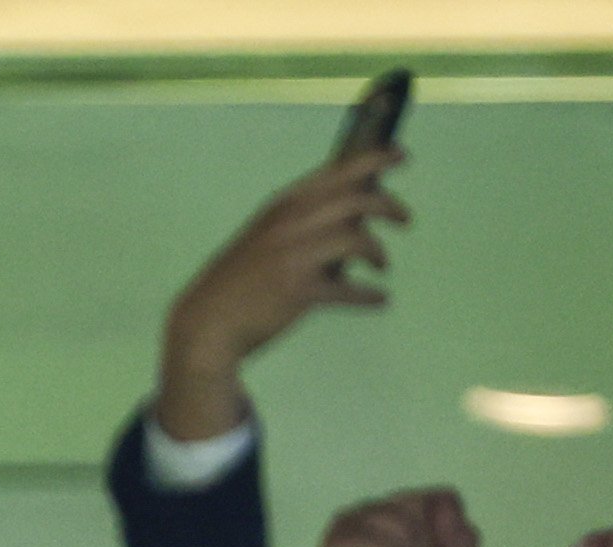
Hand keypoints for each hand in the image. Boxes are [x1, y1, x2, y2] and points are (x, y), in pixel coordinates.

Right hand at [156, 151, 409, 440]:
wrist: (205, 325)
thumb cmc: (236, 284)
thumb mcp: (263, 239)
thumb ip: (300, 225)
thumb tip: (350, 222)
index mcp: (282, 207)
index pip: (337, 172)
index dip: (374, 159)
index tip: (400, 156)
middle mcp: (291, 224)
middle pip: (356, 200)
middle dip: (389, 206)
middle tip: (406, 219)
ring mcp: (295, 257)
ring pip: (357, 240)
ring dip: (378, 252)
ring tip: (383, 266)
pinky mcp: (300, 291)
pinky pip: (348, 289)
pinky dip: (368, 295)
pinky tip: (380, 300)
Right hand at [307, 489, 479, 546]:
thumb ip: (463, 535)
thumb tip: (445, 500)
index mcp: (409, 522)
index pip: (437, 499)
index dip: (441, 530)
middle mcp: (381, 517)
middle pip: (416, 502)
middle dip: (420, 543)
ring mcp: (356, 527)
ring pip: (392, 515)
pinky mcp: (336, 539)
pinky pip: (368, 534)